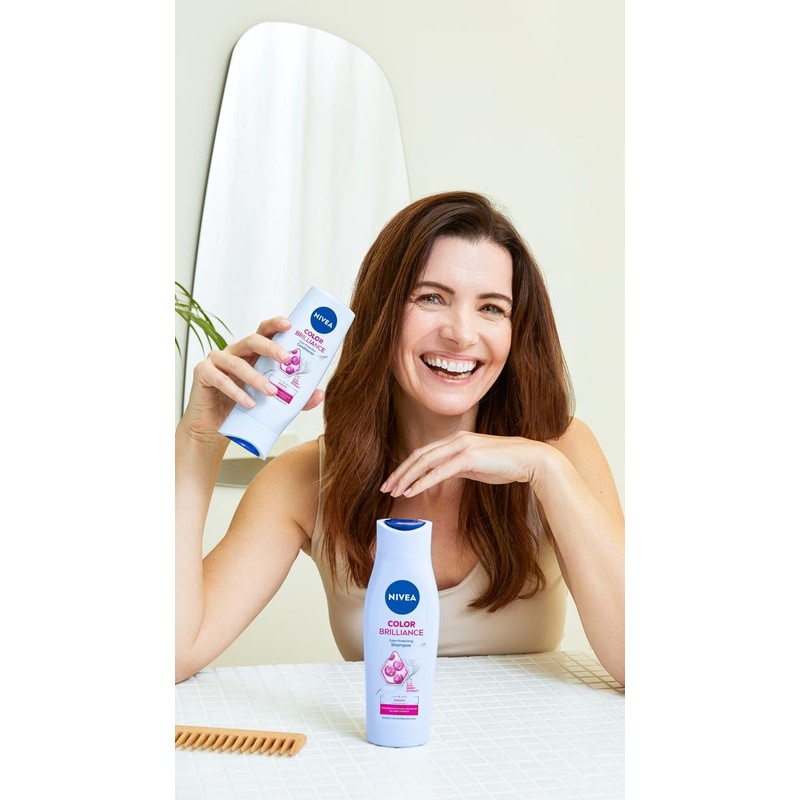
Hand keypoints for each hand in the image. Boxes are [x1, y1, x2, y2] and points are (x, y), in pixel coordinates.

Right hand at [181, 317, 324, 439]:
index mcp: (253, 353)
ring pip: (237, 362)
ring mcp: (217, 361)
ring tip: (271, 391)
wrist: (214, 428)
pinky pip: (220, 379)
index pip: (264, 332)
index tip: (290, 325)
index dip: (276, 325)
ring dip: (256, 377)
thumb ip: (296, 398)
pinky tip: (248, 403)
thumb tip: (319, 395)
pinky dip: (236, 392)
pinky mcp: (203, 374)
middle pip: (252, 340)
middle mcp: (235, 352)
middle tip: (286, 358)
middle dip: (271, 347)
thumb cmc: (244, 408)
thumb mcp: (273, 403)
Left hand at [379, 431, 549, 497]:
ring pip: (425, 462)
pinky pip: (439, 471)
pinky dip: (423, 482)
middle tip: (386, 486)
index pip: (424, 452)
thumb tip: (445, 475)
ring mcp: (462, 447)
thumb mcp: (477, 464)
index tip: (395, 480)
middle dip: (400, 472)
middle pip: (418, 455)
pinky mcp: (469, 458)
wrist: (529, 459)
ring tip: (394, 491)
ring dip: (406, 477)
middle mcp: (456, 439)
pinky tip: (412, 491)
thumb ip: (459, 466)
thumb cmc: (506, 464)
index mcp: (456, 439)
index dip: (406, 466)